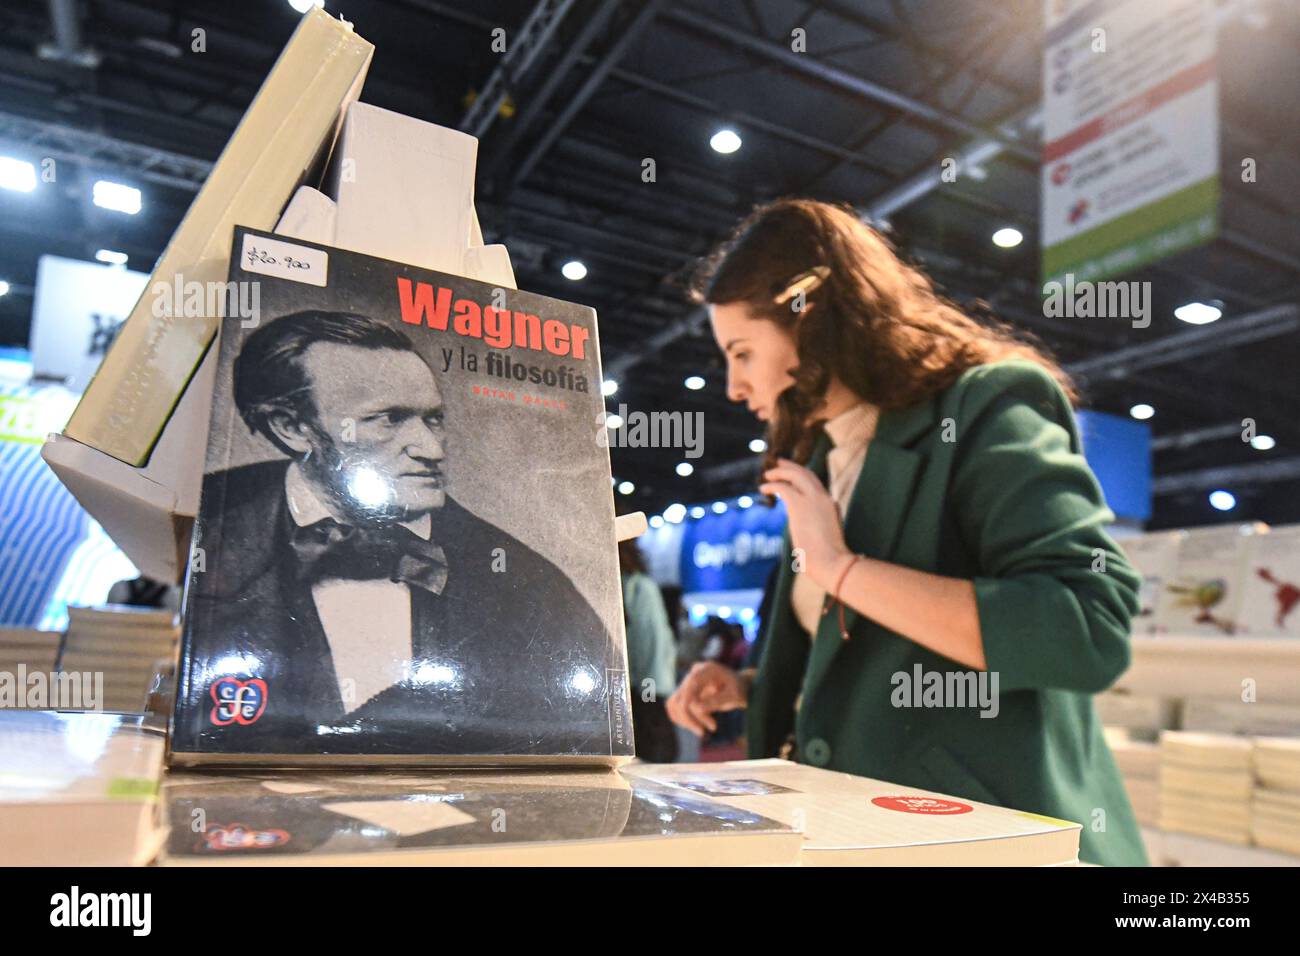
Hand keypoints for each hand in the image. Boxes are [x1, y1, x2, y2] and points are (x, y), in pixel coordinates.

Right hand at [666, 662, 745, 736]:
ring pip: (674, 704)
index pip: (690, 687)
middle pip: (681, 698)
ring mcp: (687, 682)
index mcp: (706, 670)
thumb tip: (695, 707)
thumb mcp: (735, 696)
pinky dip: (681, 719)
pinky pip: (673, 706)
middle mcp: (693, 674)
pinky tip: (696, 725)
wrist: (739, 686)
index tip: (709, 727)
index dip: (693, 708)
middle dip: (691, 719)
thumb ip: (716, 700)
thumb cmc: (739, 689)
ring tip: (702, 731)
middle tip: (708, 730)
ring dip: (685, 721)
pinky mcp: (684, 692)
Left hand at [759, 457, 850, 590]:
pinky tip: (763, 488)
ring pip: (796, 475)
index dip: (802, 477)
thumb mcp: (825, 541)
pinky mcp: (800, 504)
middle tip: (779, 462)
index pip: (815, 485)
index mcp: (831, 505)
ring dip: (780, 472)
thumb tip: (806, 540)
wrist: (832, 562)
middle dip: (792, 467)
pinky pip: (783, 487)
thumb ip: (817, 532)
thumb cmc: (828, 560)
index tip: (792, 474)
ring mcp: (813, 499)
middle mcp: (824, 498)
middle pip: (807, 474)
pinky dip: (772, 485)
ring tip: (767, 474)